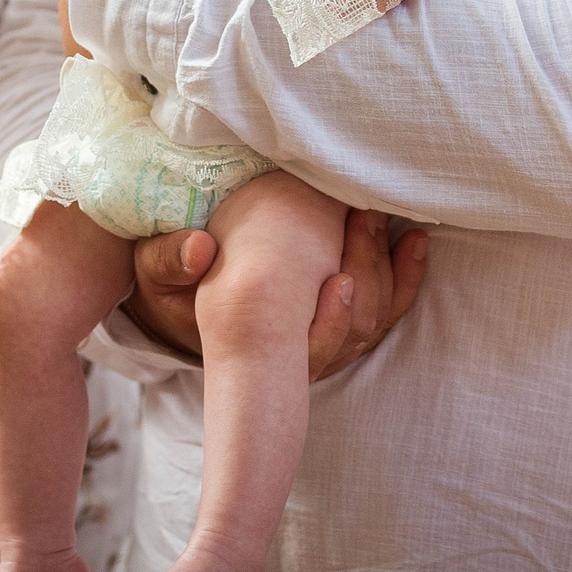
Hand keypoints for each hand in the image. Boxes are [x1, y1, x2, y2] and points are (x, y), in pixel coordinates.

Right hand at [122, 207, 427, 381]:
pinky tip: (414, 243)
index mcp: (253, 347)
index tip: (338, 280)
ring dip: (385, 271)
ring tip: (379, 219)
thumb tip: (197, 247)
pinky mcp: (345, 318)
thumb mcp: (157, 274)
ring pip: (373, 321)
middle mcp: (296, 354)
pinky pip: (386, 308)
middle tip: (360, 217)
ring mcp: (324, 339)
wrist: (186, 301)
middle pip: (350, 332)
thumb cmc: (174, 286)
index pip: (304, 354)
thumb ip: (168, 260)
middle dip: (363, 274)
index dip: (329, 327)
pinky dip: (405, 278)